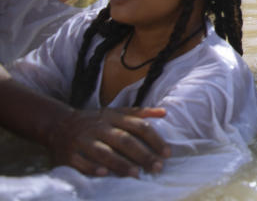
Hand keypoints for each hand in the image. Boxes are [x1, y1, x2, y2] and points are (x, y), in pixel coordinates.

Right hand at [50, 107, 169, 177]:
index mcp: (113, 117)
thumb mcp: (116, 112)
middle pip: (124, 140)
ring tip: (136, 174)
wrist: (58, 124)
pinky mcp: (68, 154)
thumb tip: (164, 112)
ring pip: (104, 152)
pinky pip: (81, 162)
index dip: (154, 139)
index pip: (139, 126)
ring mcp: (83, 140)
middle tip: (157, 167)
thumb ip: (139, 113)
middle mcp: (99, 127)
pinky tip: (104, 174)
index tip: (167, 153)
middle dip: (142, 154)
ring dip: (121, 163)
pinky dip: (92, 168)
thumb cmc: (95, 121)